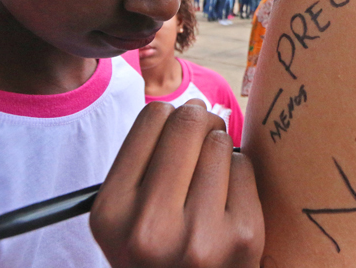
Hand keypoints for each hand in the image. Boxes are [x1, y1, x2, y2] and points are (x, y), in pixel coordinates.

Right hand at [90, 102, 263, 267]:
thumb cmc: (160, 250)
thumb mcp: (126, 215)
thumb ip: (144, 161)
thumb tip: (192, 105)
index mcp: (110, 211)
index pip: (152, 117)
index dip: (170, 115)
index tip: (178, 128)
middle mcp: (150, 226)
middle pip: (188, 121)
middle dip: (201, 120)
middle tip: (205, 133)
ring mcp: (199, 235)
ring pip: (220, 143)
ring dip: (220, 150)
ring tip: (211, 179)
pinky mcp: (242, 237)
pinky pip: (245, 167)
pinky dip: (239, 174)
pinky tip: (228, 200)